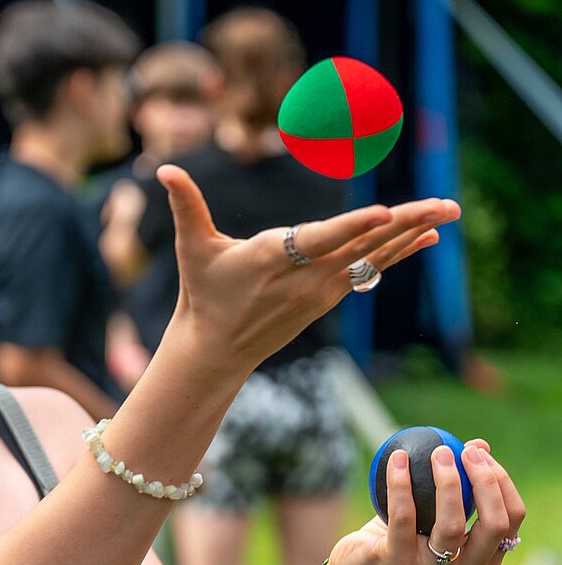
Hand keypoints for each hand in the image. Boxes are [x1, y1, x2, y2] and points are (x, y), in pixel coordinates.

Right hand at [157, 164, 460, 371]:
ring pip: (372, 257)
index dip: (352, 227)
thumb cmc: (203, 295)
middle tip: (446, 205)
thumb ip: (186, 206)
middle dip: (406, 223)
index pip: (318, 241)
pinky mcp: (328, 298)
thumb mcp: (193, 249)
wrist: (217, 350)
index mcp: (272, 260)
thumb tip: (164, 168)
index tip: (385, 213)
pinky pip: (370, 271)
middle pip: (361, 246)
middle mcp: (304, 278)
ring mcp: (321, 291)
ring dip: (411, 234)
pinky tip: (424, 240)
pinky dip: (398, 253)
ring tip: (448, 214)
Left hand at [326, 440, 524, 564]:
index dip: (502, 483)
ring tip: (439, 451)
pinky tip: (398, 459)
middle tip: (465, 451)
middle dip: (486, 481)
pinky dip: (401, 483)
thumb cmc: (401, 539)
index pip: (510, 521)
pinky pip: (404, 517)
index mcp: (481, 563)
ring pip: (452, 524)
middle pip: (494, 525)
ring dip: (448, 481)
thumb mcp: (432, 513)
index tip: (481, 454)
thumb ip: (459, 484)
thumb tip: (479, 445)